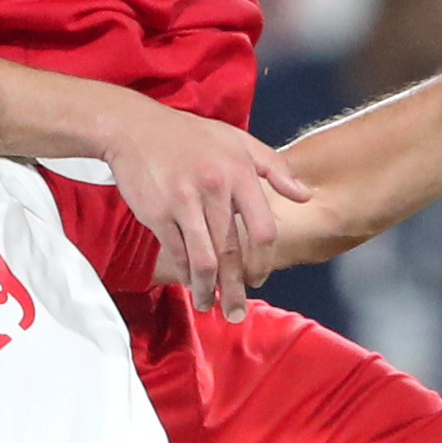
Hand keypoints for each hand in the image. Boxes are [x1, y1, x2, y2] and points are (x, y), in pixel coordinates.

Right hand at [106, 97, 314, 321]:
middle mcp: (215, 189)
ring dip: (208, 289)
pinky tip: (190, 283)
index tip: (258, 278)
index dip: (263, 261)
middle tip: (237, 313)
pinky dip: (185, 272)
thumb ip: (275, 168)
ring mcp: (184, 202)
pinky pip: (177, 251)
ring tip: (210, 306)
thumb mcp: (238, 141)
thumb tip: (305, 196)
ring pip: (203, 259)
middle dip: (235, 289)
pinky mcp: (158, 213)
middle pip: (232, 252)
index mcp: (239, 173)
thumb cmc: (191, 136)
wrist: (135, 129)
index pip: (263, 228)